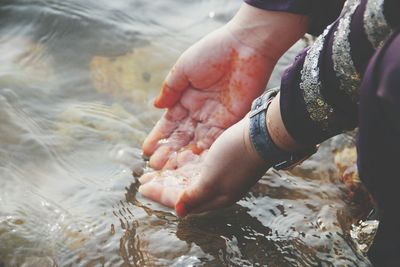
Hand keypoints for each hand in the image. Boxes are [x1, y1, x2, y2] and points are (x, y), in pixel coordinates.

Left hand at [139, 116, 269, 215]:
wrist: (264, 134)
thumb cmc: (236, 157)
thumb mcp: (212, 179)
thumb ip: (193, 196)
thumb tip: (178, 212)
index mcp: (215, 197)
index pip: (181, 201)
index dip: (160, 194)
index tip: (141, 188)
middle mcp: (217, 188)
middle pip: (184, 190)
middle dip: (163, 185)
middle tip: (144, 178)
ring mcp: (222, 173)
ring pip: (190, 177)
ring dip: (172, 174)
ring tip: (156, 168)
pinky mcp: (224, 160)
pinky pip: (198, 166)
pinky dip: (184, 164)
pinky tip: (176, 158)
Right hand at [142, 24, 274, 169]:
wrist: (246, 46)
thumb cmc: (214, 52)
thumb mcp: (184, 68)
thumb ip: (170, 88)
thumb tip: (156, 106)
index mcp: (187, 98)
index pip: (170, 122)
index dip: (159, 136)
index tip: (148, 149)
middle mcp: (200, 111)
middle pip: (182, 136)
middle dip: (168, 151)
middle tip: (156, 166)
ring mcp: (215, 118)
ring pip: (196, 142)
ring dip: (183, 156)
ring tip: (170, 170)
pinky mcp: (230, 121)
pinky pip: (215, 140)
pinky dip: (204, 152)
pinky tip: (192, 163)